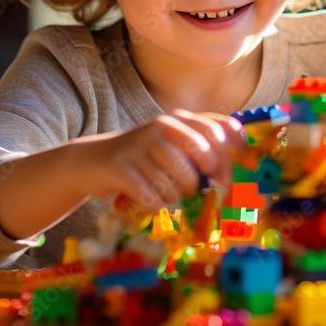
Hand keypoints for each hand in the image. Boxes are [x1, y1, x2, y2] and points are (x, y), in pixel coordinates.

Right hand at [70, 110, 245, 211]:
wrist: (93, 161)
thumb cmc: (143, 159)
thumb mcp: (172, 146)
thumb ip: (201, 152)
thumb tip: (229, 178)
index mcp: (178, 119)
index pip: (217, 130)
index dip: (231, 153)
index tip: (232, 174)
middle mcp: (161, 126)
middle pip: (203, 157)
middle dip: (205, 183)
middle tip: (195, 194)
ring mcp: (140, 145)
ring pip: (178, 182)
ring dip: (176, 197)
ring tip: (166, 195)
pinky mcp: (120, 167)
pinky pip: (152, 196)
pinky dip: (156, 206)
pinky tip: (151, 203)